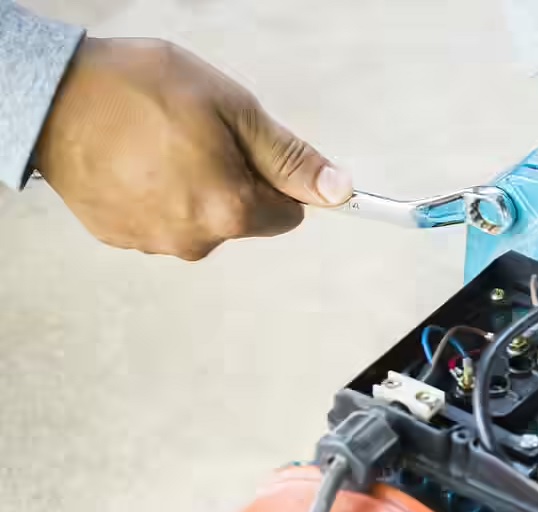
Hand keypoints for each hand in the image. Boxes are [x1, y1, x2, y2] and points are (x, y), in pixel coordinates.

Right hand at [35, 38, 351, 259]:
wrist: (48, 96)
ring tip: (157, 143)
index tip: (250, 148)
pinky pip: (161, 219)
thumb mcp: (232, 109)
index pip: (289, 214)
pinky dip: (156, 194)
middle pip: (244, 218)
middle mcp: (196, 240)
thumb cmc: (139, 91)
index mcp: (231, 211)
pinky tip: (134, 160)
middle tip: (197, 136)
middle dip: (234, 181)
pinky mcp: (120, 237)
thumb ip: (288, 157)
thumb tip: (337, 191)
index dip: (276, 178)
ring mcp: (154, 242)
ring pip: (202, 219)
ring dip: (193, 187)